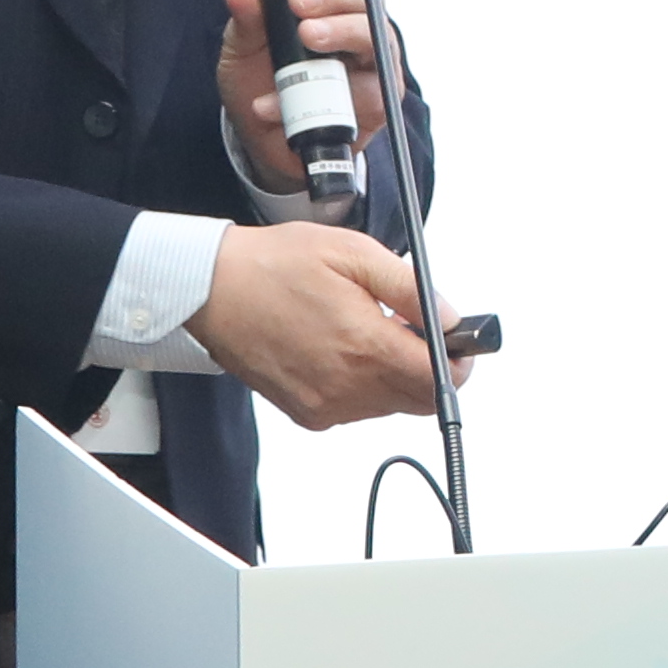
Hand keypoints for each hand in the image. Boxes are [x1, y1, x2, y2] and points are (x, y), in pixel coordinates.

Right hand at [199, 218, 434, 426]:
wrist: (210, 288)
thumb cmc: (274, 265)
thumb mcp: (355, 254)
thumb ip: (411, 290)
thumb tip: (450, 319)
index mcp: (364, 348)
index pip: (440, 379)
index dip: (458, 359)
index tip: (457, 340)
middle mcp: (345, 387)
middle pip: (419, 398)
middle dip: (427, 366)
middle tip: (409, 327)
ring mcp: (324, 405)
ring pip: (389, 405)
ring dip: (394, 375)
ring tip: (365, 330)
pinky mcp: (305, 413)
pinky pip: (356, 408)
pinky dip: (362, 385)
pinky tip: (340, 348)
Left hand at [217, 0, 391, 180]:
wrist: (266, 139)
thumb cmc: (262, 81)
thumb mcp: (244, 46)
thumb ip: (246, 15)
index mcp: (331, 4)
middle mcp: (359, 28)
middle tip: (299, 2)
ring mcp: (373, 64)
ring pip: (375, 39)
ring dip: (342, 32)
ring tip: (307, 37)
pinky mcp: (377, 103)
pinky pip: (363, 93)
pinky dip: (323, 97)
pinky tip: (277, 101)